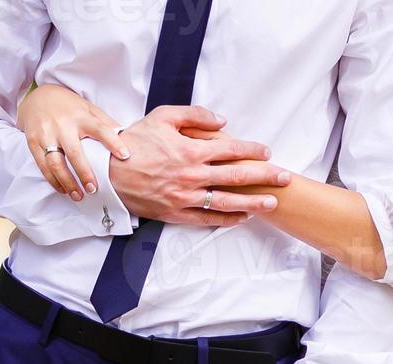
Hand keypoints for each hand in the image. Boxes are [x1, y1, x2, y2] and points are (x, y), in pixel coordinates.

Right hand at [17, 85, 129, 201]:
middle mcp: (62, 125)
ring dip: (67, 182)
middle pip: (74, 152)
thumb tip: (127, 136)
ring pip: (55, 162)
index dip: (113, 142)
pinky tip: (63, 189)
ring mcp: (46, 134)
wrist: (36, 97)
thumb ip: (104, 121)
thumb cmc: (68, 106)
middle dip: (84, 173)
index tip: (125, 156)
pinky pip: (43, 165)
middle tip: (93, 189)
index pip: (100, 129)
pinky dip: (53, 180)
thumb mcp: (88, 108)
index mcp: (81, 116)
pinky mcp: (33, 142)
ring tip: (78, 195)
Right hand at [110, 106, 291, 225]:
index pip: (231, 149)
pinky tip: (243, 217)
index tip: (267, 152)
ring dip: (253, 202)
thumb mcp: (162, 117)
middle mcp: (192, 175)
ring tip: (272, 202)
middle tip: (285, 178)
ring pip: (227, 201)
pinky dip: (226, 219)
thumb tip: (222, 121)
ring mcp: (185, 196)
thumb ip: (194, 115)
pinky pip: (207, 219)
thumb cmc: (134, 143)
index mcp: (190, 150)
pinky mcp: (176, 213)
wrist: (108, 172)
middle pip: (237, 177)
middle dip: (264, 177)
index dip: (252, 150)